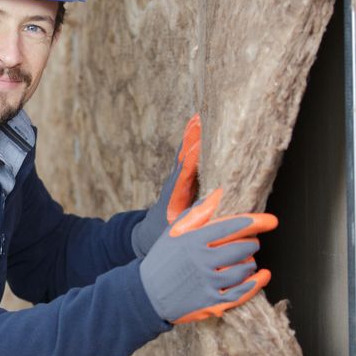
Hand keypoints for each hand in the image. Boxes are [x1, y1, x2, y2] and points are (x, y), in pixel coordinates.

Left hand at [131, 114, 200, 256]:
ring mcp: (176, 180)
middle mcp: (174, 186)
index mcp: (174, 200)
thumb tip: (208, 213)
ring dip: (191, 137)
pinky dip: (191, 141)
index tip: (197, 145)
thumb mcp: (179, 234)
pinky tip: (195, 124)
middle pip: (183, 160)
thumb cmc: (166, 238)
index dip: (191, 161)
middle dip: (191, 142)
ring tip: (197, 117)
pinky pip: (186, 157)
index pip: (183, 177)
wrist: (148, 234)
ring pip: (184, 156)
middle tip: (198, 121)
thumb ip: (191, 223)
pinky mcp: (180, 178)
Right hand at [139, 188, 276, 323]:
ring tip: (243, 260)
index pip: (233, 226)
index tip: (271, 221)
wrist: (146, 294)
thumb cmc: (163, 259)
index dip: (256, 222)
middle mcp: (202, 260)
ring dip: (249, 262)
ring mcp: (208, 283)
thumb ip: (198, 212)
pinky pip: (243, 292)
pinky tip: (262, 275)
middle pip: (244, 248)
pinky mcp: (212, 302)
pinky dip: (256, 282)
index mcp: (193, 239)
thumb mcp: (175, 231)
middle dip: (250, 243)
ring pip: (245, 269)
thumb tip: (220, 194)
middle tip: (247, 243)